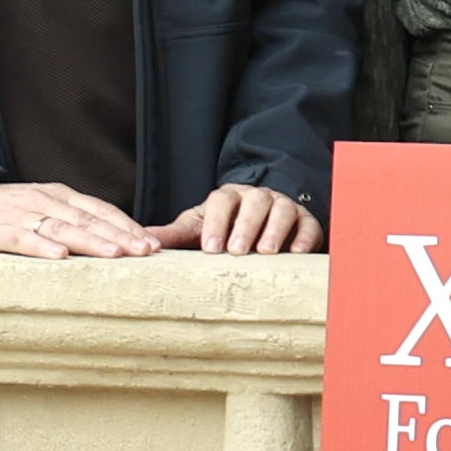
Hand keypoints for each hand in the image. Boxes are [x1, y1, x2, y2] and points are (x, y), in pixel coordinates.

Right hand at [0, 180, 158, 258]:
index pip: (100, 210)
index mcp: (58, 196)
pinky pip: (22, 239)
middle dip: (120, 235)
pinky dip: (42, 248)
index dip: (127, 225)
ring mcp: (20, 215)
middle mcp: (44, 202)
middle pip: (88, 219)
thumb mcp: (40, 209)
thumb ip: (70, 221)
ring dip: (91, 241)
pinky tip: (60, 258)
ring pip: (62, 229)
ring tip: (116, 254)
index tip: (152, 243)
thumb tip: (109, 241)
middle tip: (147, 251)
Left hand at [156, 183, 321, 255]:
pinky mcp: (306, 220)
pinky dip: (304, 237)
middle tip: (237, 251)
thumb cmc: (226, 226)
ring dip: (274, 230)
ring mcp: (284, 206)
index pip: (221, 202)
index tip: (210, 248)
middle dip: (246, 226)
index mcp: (228, 197)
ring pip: (282, 210)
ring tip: (266, 252)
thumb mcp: (199, 227)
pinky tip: (295, 253)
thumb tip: (141, 242)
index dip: (216, 222)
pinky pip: (309, 225)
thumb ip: (174, 234)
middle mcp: (257, 197)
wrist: (263, 218)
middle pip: (253, 203)